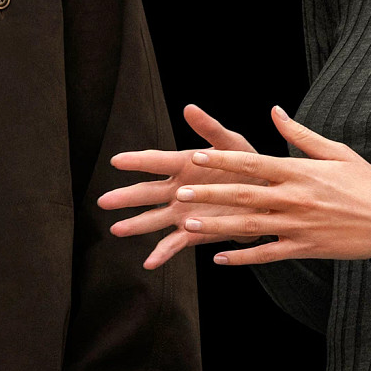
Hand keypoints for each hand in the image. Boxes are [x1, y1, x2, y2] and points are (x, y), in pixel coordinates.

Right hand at [101, 105, 276, 268]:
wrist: (267, 197)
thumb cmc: (248, 165)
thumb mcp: (232, 144)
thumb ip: (210, 128)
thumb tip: (189, 108)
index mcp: (184, 164)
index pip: (156, 161)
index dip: (137, 161)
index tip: (117, 161)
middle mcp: (178, 188)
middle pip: (147, 193)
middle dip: (126, 197)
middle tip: (103, 201)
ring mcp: (183, 211)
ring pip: (153, 219)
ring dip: (136, 225)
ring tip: (117, 230)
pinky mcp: (194, 231)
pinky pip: (174, 243)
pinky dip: (162, 253)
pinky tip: (149, 263)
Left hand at [172, 106, 370, 265]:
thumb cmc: (366, 183)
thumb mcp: (337, 151)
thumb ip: (300, 134)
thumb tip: (275, 110)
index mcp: (299, 171)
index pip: (253, 162)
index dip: (222, 160)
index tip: (196, 156)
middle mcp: (295, 198)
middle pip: (244, 194)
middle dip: (210, 193)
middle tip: (180, 192)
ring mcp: (298, 225)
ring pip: (250, 226)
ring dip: (217, 225)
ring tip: (187, 225)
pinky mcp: (304, 248)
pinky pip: (268, 254)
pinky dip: (243, 256)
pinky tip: (219, 258)